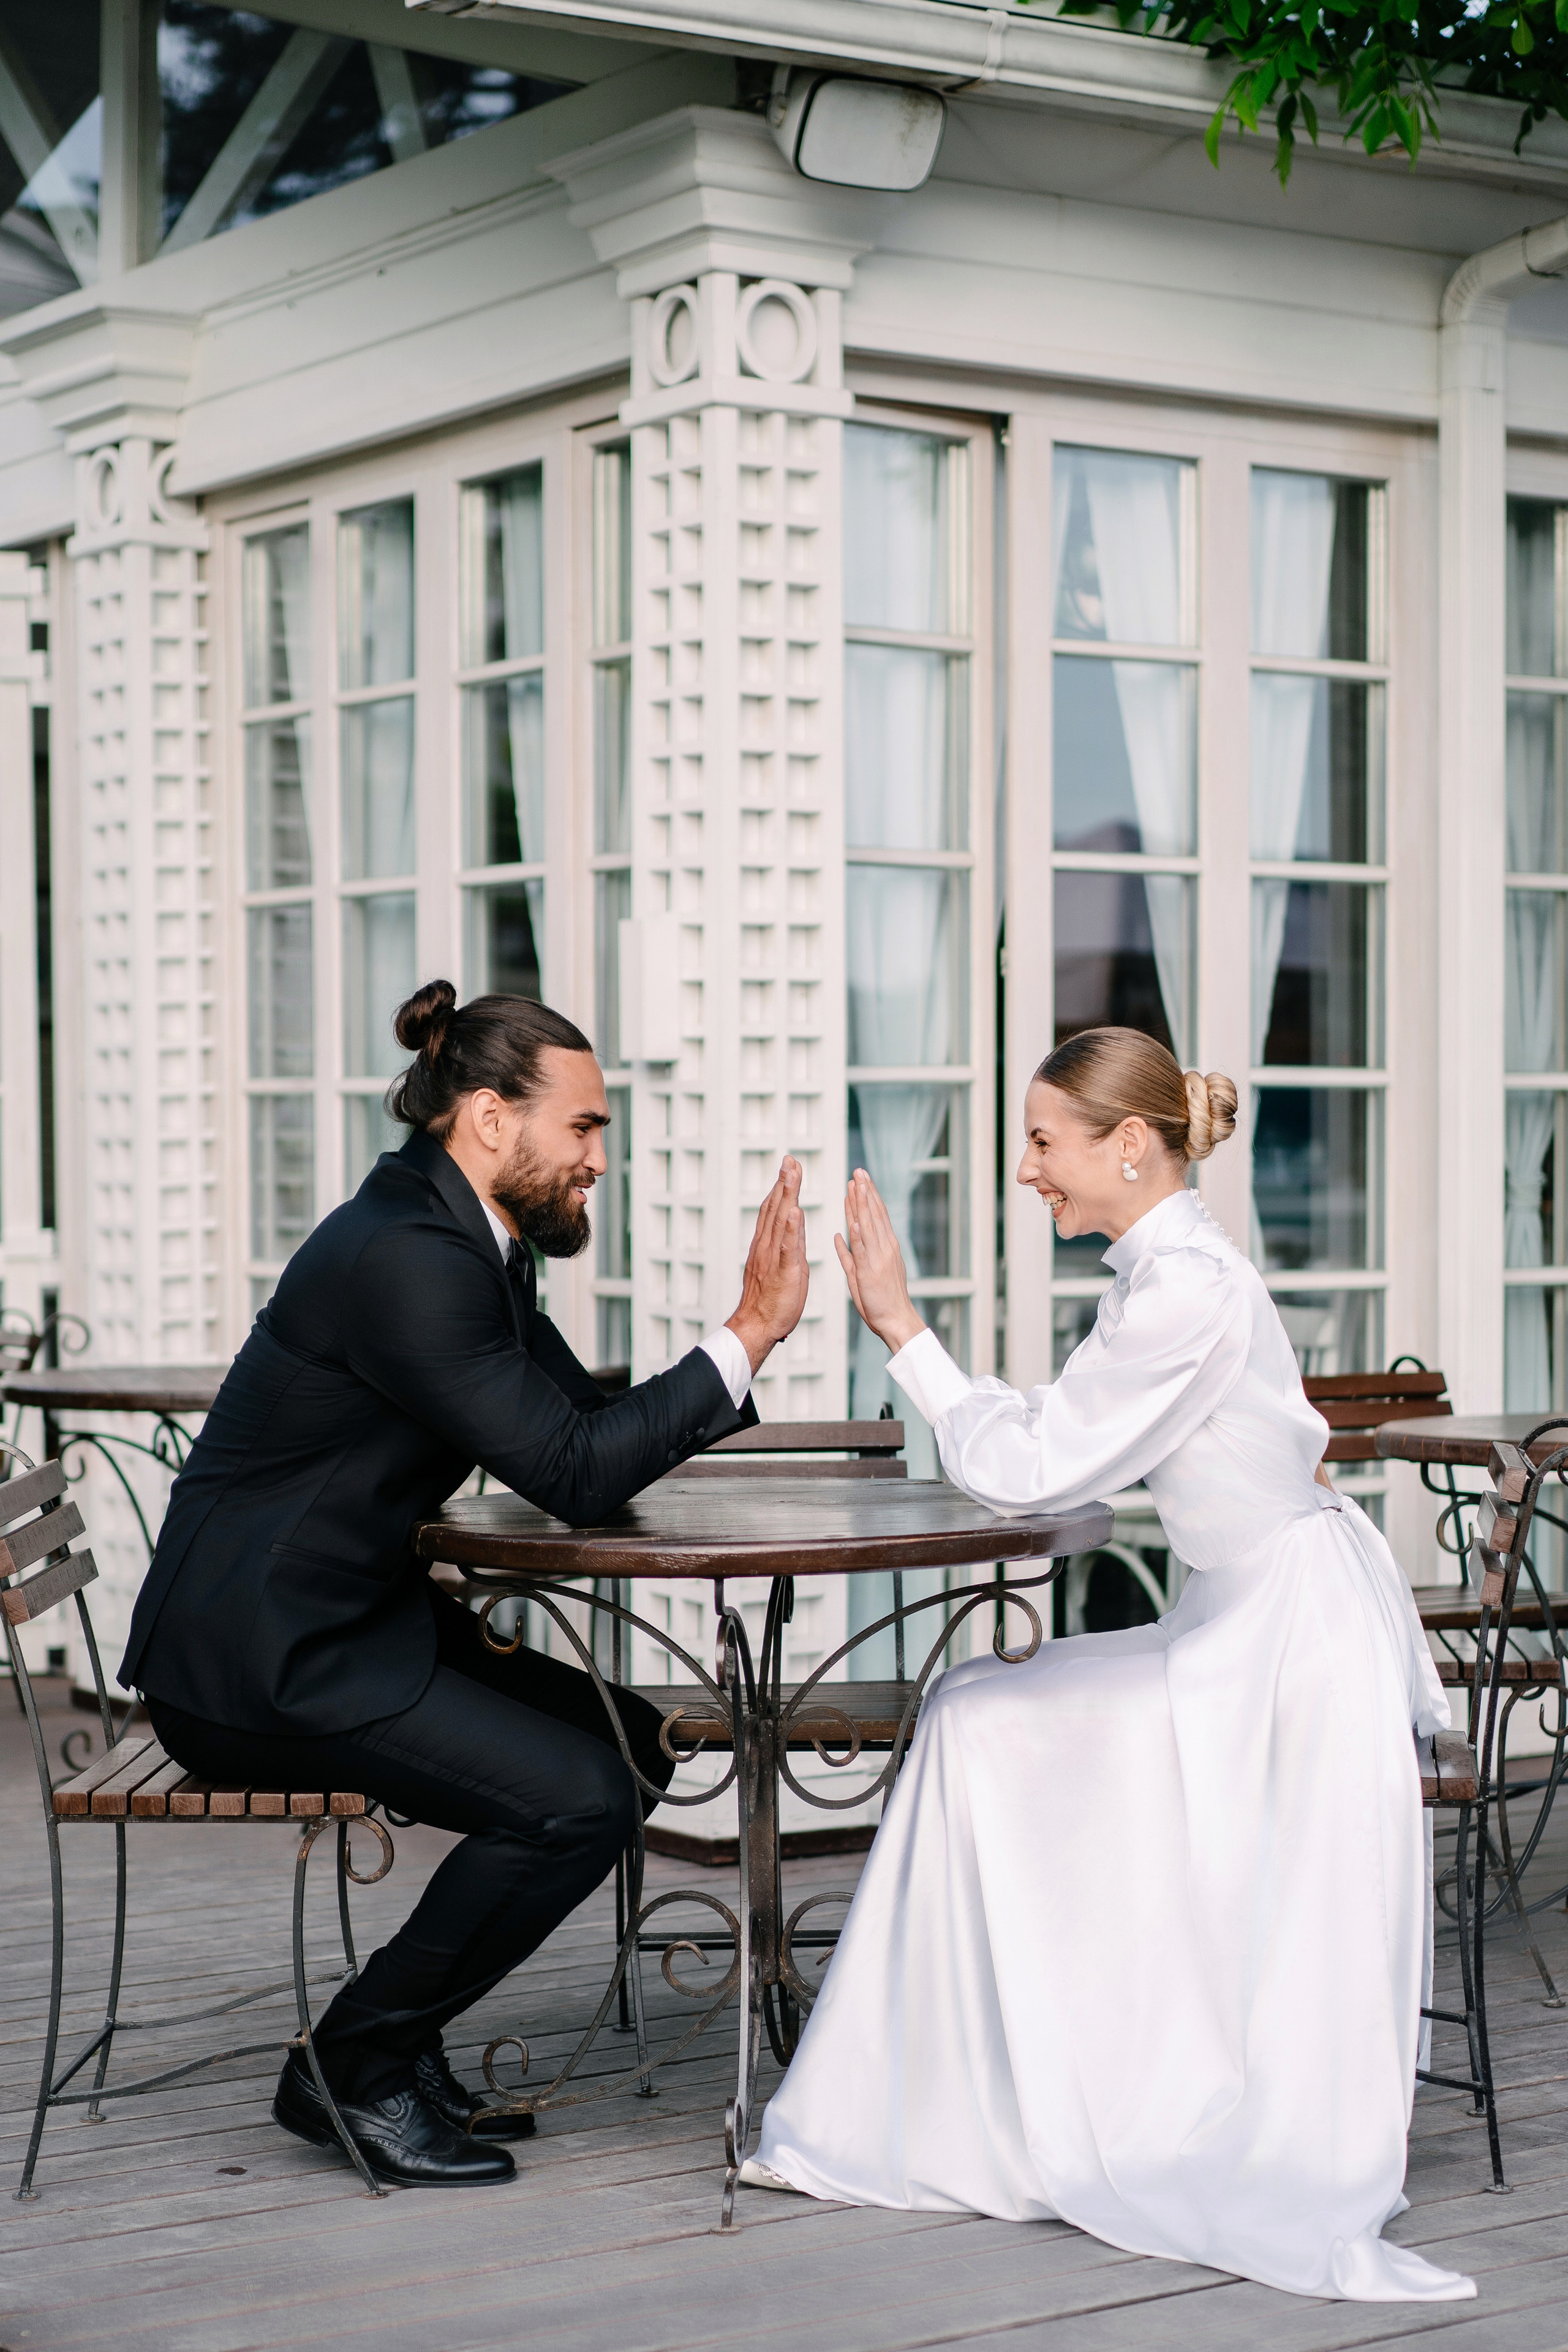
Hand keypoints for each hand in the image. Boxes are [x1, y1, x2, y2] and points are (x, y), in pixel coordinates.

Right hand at [726, 1156, 809, 1374]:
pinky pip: (786, 1248)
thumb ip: (790, 1244)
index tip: (789, 1166)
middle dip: (784, 1182)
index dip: (782, 1186)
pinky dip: (790, 1229)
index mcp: (768, 1244)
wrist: (758, 1325)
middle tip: (790, 1159)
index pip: (775, 1209)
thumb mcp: (786, 1265)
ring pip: (780, 1221)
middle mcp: (766, 1246)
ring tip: (792, 1174)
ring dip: (787, 1196)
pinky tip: (795, 1212)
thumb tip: (796, 1224)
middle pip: (776, 1208)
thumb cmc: (773, 1300)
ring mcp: (772, 1258)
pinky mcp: (783, 1272)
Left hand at [836, 1169, 925, 1353]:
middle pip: (874, 1215)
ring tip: (856, 1184)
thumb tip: (838, 1235)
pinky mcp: (870, 1271)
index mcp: (884, 1247)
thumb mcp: (861, 1272)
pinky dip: (858, 1233)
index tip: (860, 1179)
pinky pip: (863, 1249)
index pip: (876, 1216)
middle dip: (865, 1192)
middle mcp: (884, 1248)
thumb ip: (848, 1253)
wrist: (896, 1320)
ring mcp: (879, 1258)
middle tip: (858, 1171)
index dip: (868, 1196)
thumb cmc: (880, 1300)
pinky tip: (854, 1218)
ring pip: (869, 1226)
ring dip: (862, 1204)